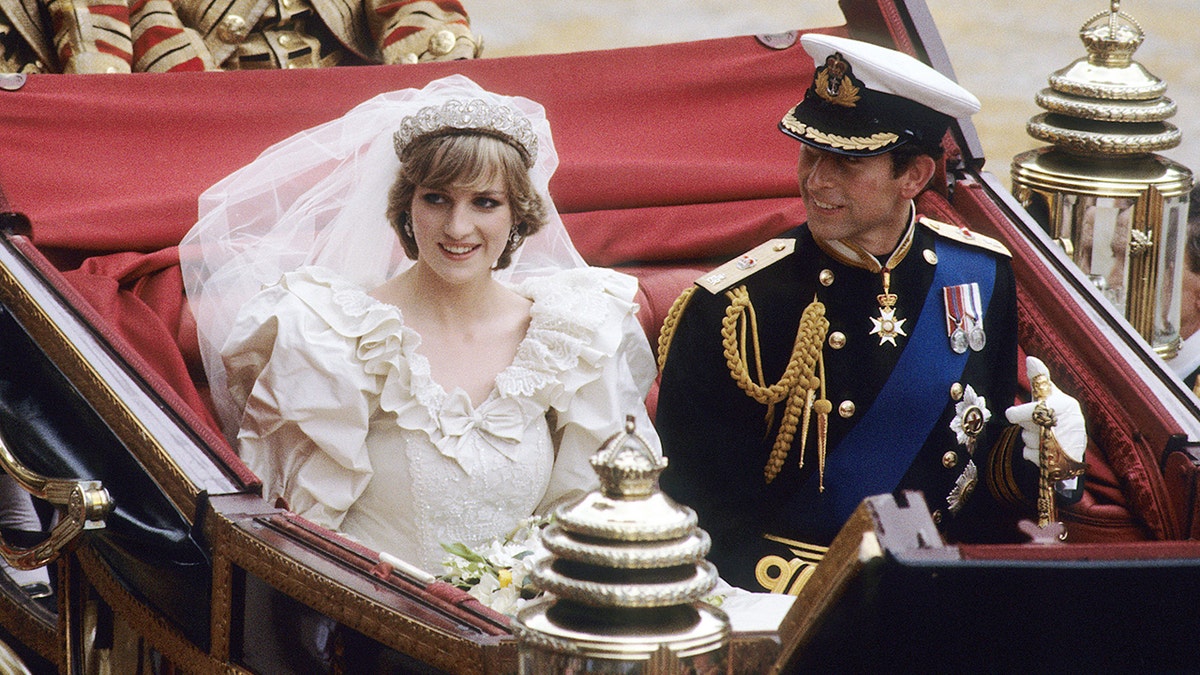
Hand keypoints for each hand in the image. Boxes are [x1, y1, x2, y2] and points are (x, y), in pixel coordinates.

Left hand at [1004, 356, 1086, 482]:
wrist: (1074, 444)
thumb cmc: (1058, 413)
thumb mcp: (1051, 394)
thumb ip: (1039, 378)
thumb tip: (1030, 358)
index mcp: (1064, 405)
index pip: (1032, 411)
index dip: (1018, 414)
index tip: (1012, 414)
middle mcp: (1066, 424)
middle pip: (1028, 427)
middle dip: (1027, 426)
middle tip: (1037, 424)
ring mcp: (1063, 444)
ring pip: (1028, 440)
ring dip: (1030, 439)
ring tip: (1043, 436)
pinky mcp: (1058, 461)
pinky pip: (1029, 455)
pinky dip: (1030, 452)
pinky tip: (1041, 448)